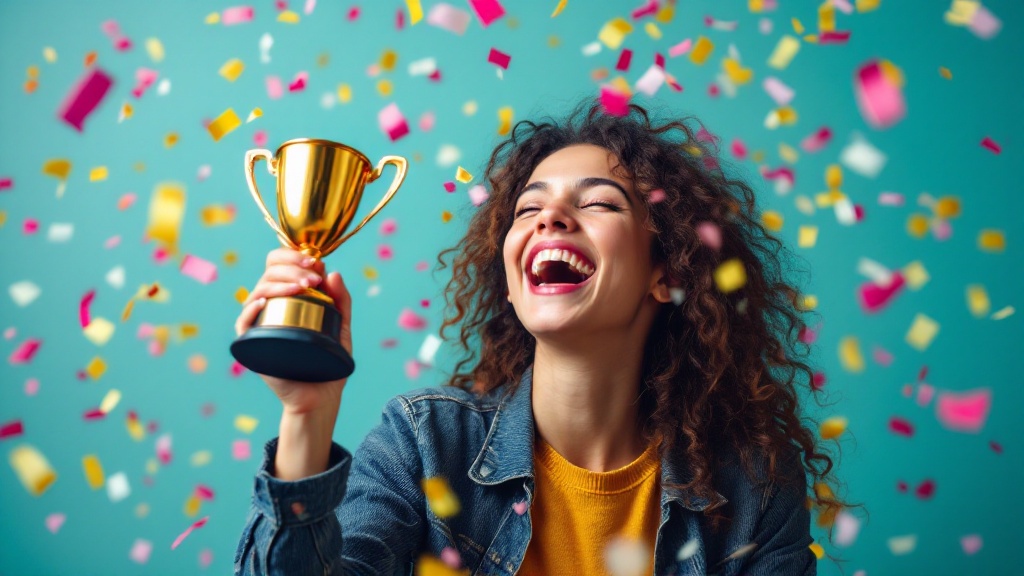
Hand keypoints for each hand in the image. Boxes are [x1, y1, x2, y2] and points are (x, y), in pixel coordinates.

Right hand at [234, 247, 352, 416]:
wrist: (321, 397)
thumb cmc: (328, 362)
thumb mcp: (341, 327)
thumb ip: (341, 301)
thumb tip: (334, 272)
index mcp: (288, 299)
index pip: (280, 266)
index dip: (294, 257)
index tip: (316, 264)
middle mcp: (271, 308)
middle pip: (269, 273)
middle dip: (291, 267)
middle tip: (313, 276)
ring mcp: (261, 325)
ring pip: (258, 291)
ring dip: (280, 283)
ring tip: (302, 286)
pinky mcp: (253, 344)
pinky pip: (244, 322)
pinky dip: (252, 308)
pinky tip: (265, 302)